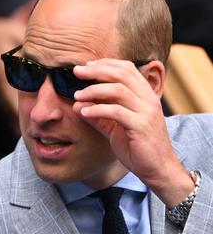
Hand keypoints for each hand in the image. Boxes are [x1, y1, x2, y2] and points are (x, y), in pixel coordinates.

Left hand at [73, 58, 193, 205]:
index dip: (105, 64)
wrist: (157, 169)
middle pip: (122, 74)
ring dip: (94, 90)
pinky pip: (116, 112)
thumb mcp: (114, 128)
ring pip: (119, 90)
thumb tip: (77, 105)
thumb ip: (99, 116)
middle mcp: (148, 99)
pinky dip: (97, 109)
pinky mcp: (141, 126)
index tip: (85, 66)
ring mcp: (146, 112)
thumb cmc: (137, 147)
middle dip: (96, 71)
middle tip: (76, 72)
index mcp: (145, 95)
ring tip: (77, 96)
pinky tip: (84, 112)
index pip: (127, 69)